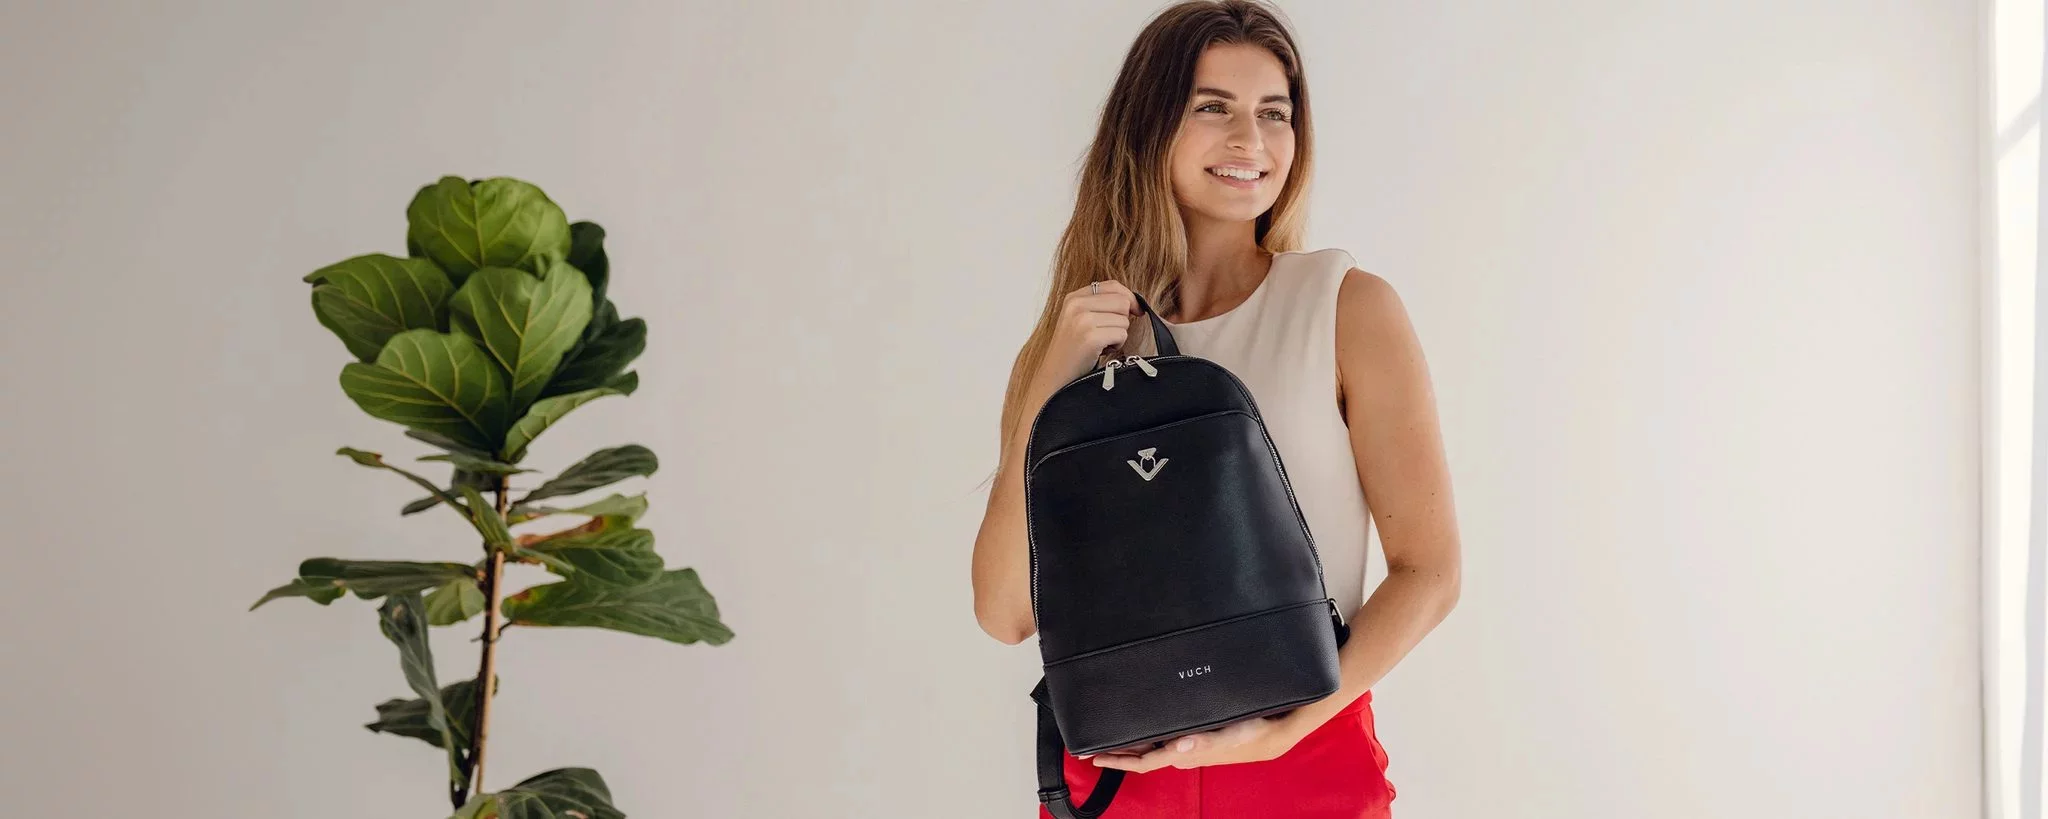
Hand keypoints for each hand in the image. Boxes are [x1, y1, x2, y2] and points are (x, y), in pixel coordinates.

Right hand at [1039, 279, 1141, 386]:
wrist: (1055, 376)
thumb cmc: (1072, 350)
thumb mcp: (1079, 319)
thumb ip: (1100, 305)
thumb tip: (1134, 303)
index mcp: (1074, 297)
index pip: (1113, 286)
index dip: (1128, 298)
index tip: (1134, 311)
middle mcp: (1076, 305)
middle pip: (1122, 301)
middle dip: (1122, 320)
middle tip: (1107, 333)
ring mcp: (1083, 320)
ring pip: (1124, 320)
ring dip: (1118, 335)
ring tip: (1100, 344)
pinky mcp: (1091, 337)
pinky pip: (1122, 334)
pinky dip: (1117, 345)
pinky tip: (1101, 351)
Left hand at [1084, 711, 1308, 772]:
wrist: (1278, 730)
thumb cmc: (1256, 731)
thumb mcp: (1233, 735)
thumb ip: (1206, 742)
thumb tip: (1176, 748)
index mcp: (1186, 753)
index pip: (1145, 762)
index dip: (1118, 760)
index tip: (1094, 756)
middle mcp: (1183, 752)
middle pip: (1142, 755)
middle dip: (1116, 752)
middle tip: (1089, 745)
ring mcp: (1189, 745)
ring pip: (1150, 747)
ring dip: (1129, 743)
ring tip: (1107, 735)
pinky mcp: (1196, 736)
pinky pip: (1163, 738)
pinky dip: (1147, 735)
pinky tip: (1140, 726)